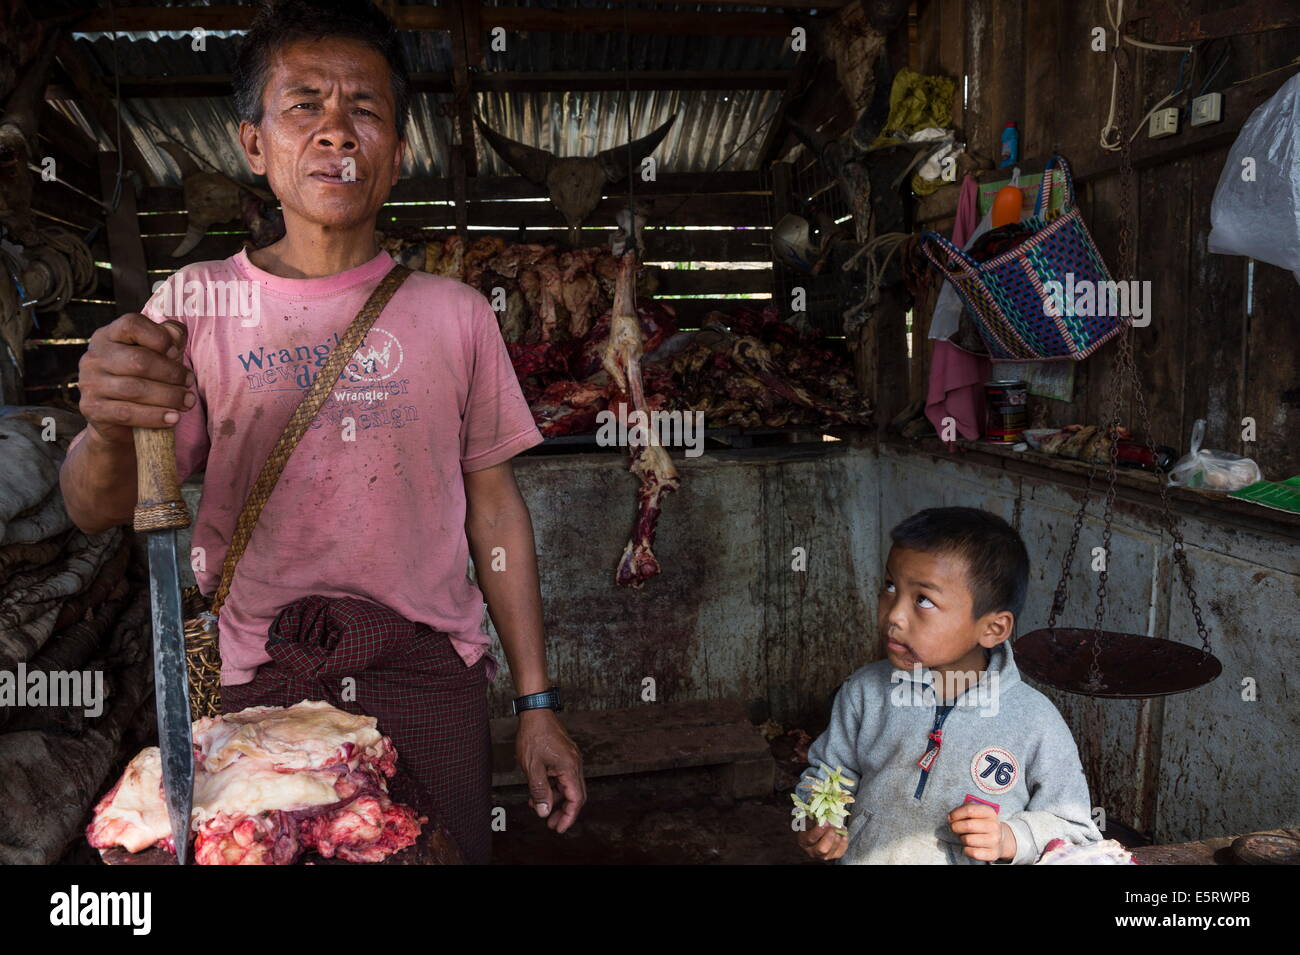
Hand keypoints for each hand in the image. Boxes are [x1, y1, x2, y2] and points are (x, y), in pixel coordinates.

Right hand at [78, 315, 193, 444]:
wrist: (117, 419)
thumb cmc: (142, 377)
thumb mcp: (156, 354)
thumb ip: (169, 338)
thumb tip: (176, 334)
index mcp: (109, 336)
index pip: (131, 324)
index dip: (159, 336)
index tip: (176, 352)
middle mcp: (94, 357)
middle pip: (138, 360)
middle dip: (171, 373)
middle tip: (189, 382)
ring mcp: (90, 383)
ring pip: (135, 389)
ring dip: (169, 397)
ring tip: (187, 402)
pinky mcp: (92, 409)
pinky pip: (127, 413)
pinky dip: (154, 416)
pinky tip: (173, 418)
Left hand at [515, 708, 584, 832]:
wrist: (535, 711)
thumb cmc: (534, 736)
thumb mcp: (533, 767)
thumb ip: (540, 791)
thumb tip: (544, 811)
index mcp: (570, 768)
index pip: (576, 799)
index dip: (569, 817)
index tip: (559, 828)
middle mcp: (575, 764)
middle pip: (576, 795)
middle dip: (564, 811)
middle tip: (551, 824)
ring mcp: (571, 759)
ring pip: (568, 786)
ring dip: (557, 800)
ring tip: (540, 809)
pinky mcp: (564, 755)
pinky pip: (562, 776)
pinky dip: (553, 787)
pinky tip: (539, 792)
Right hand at [797, 821, 847, 860]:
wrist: (819, 831)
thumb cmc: (813, 823)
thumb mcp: (809, 818)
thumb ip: (813, 816)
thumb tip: (820, 809)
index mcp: (804, 841)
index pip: (811, 838)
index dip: (819, 830)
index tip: (825, 822)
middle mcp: (812, 851)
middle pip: (822, 849)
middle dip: (830, 836)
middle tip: (833, 826)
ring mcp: (824, 855)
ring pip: (832, 850)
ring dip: (838, 836)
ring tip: (838, 826)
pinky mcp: (834, 856)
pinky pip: (841, 851)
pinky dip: (844, 840)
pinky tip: (842, 831)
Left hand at [948, 803, 1015, 861]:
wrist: (1000, 838)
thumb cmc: (982, 823)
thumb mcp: (976, 811)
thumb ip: (963, 810)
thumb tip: (950, 817)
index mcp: (989, 812)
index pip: (969, 810)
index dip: (955, 814)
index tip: (950, 818)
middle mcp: (994, 826)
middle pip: (968, 826)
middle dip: (955, 827)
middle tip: (955, 828)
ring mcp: (994, 840)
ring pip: (968, 840)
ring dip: (962, 839)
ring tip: (965, 837)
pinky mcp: (993, 853)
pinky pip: (972, 853)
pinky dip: (966, 850)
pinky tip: (969, 846)